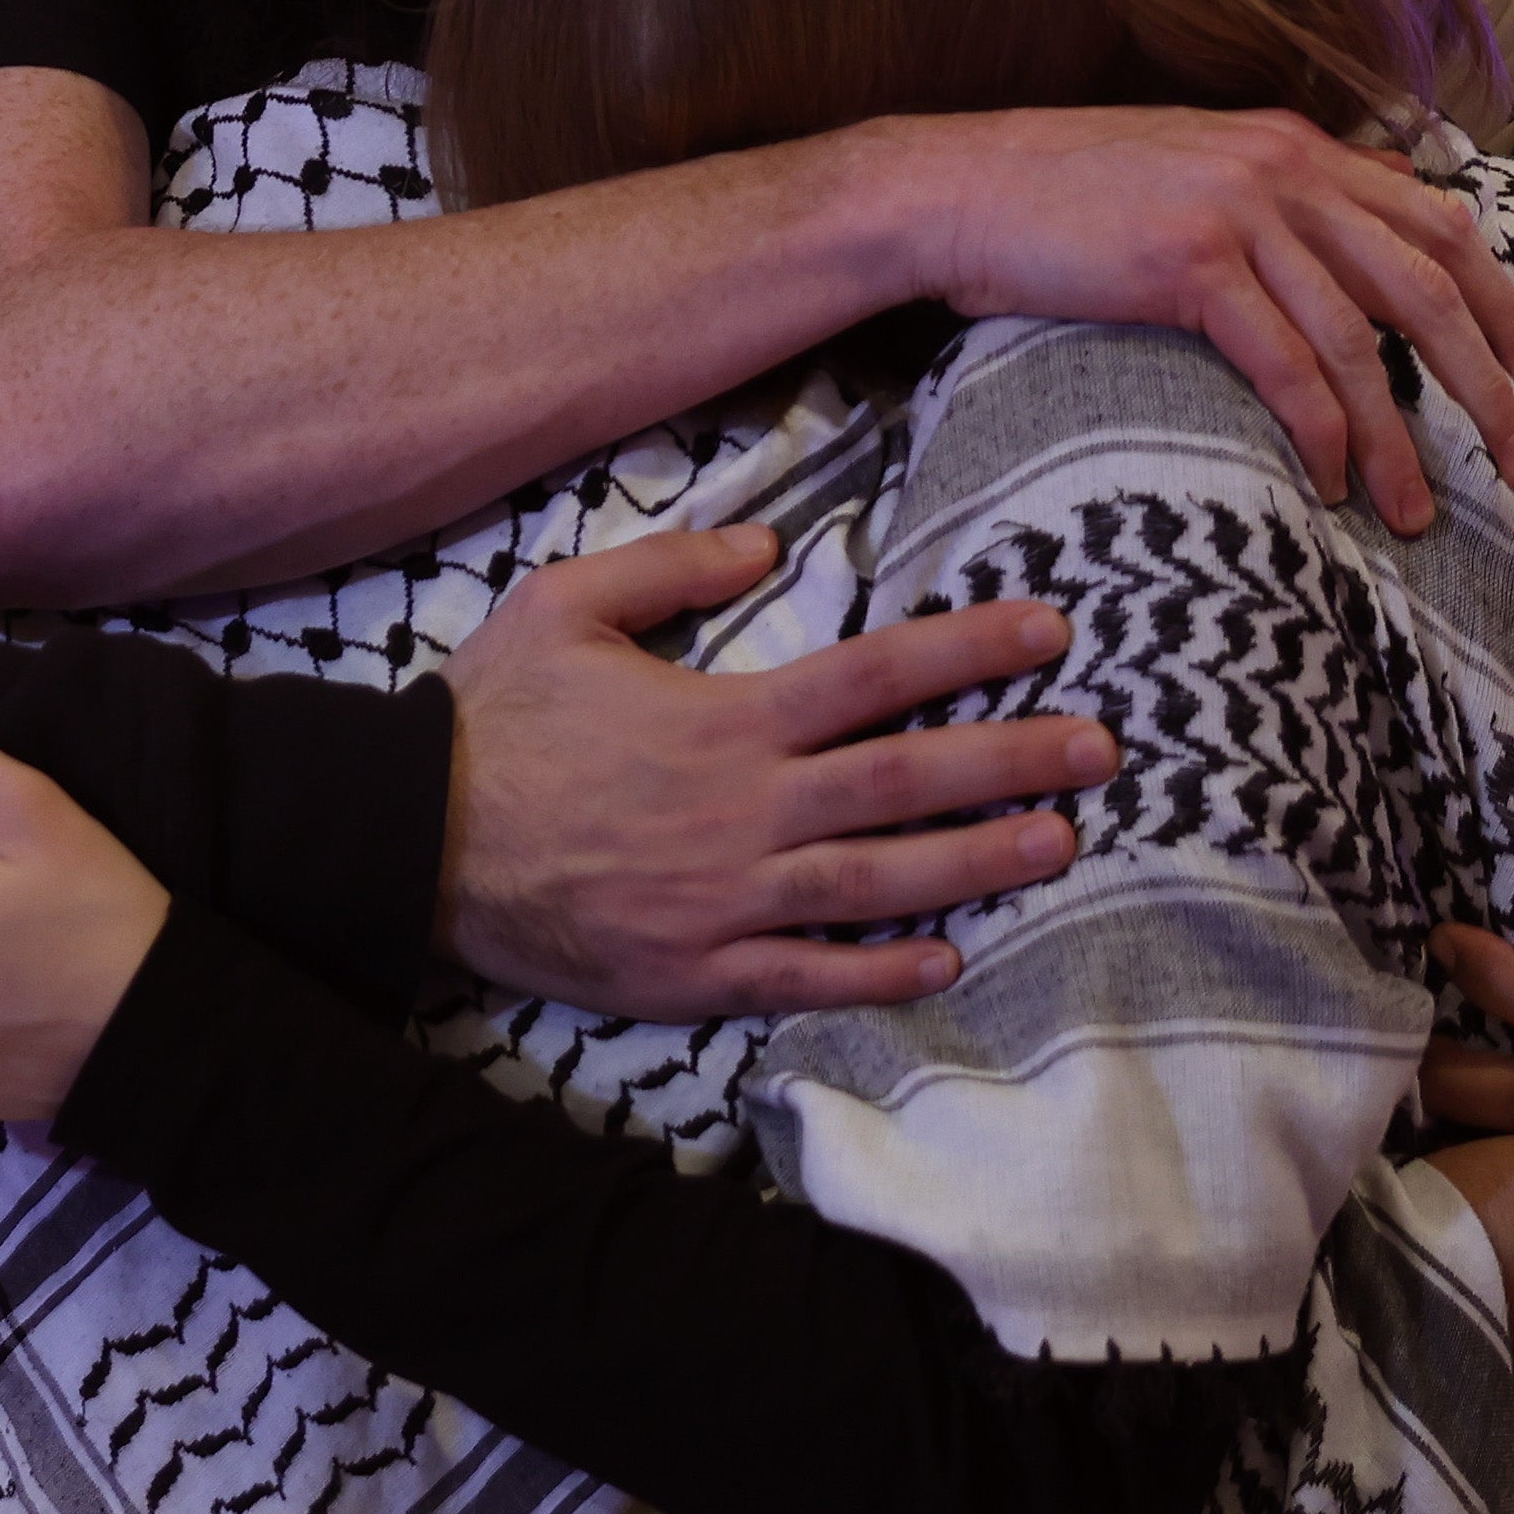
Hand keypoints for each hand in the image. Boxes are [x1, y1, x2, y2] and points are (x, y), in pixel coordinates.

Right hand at [435, 530, 1099, 1020]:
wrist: (410, 840)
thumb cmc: (487, 717)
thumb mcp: (563, 602)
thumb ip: (672, 565)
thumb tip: (770, 537)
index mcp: (724, 718)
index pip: (876, 674)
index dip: (970, 649)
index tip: (1051, 629)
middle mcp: (744, 810)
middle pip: (905, 779)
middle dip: (1013, 759)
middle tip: (1103, 746)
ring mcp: (726, 900)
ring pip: (878, 883)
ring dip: (978, 864)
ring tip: (1061, 844)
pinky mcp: (696, 972)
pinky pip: (809, 976)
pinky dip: (882, 972)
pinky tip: (949, 959)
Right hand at [884, 104, 1513, 534]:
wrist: (957, 188)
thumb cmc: (1062, 194)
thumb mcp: (1194, 168)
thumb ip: (1283, 191)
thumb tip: (1370, 214)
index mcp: (1296, 147)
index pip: (1440, 220)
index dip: (1499, 301)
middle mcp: (1285, 170)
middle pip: (1429, 284)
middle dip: (1485, 382)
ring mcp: (1240, 215)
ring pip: (1365, 341)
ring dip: (1402, 440)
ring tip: (1417, 510)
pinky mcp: (1192, 266)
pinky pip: (1289, 366)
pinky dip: (1321, 435)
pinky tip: (1328, 485)